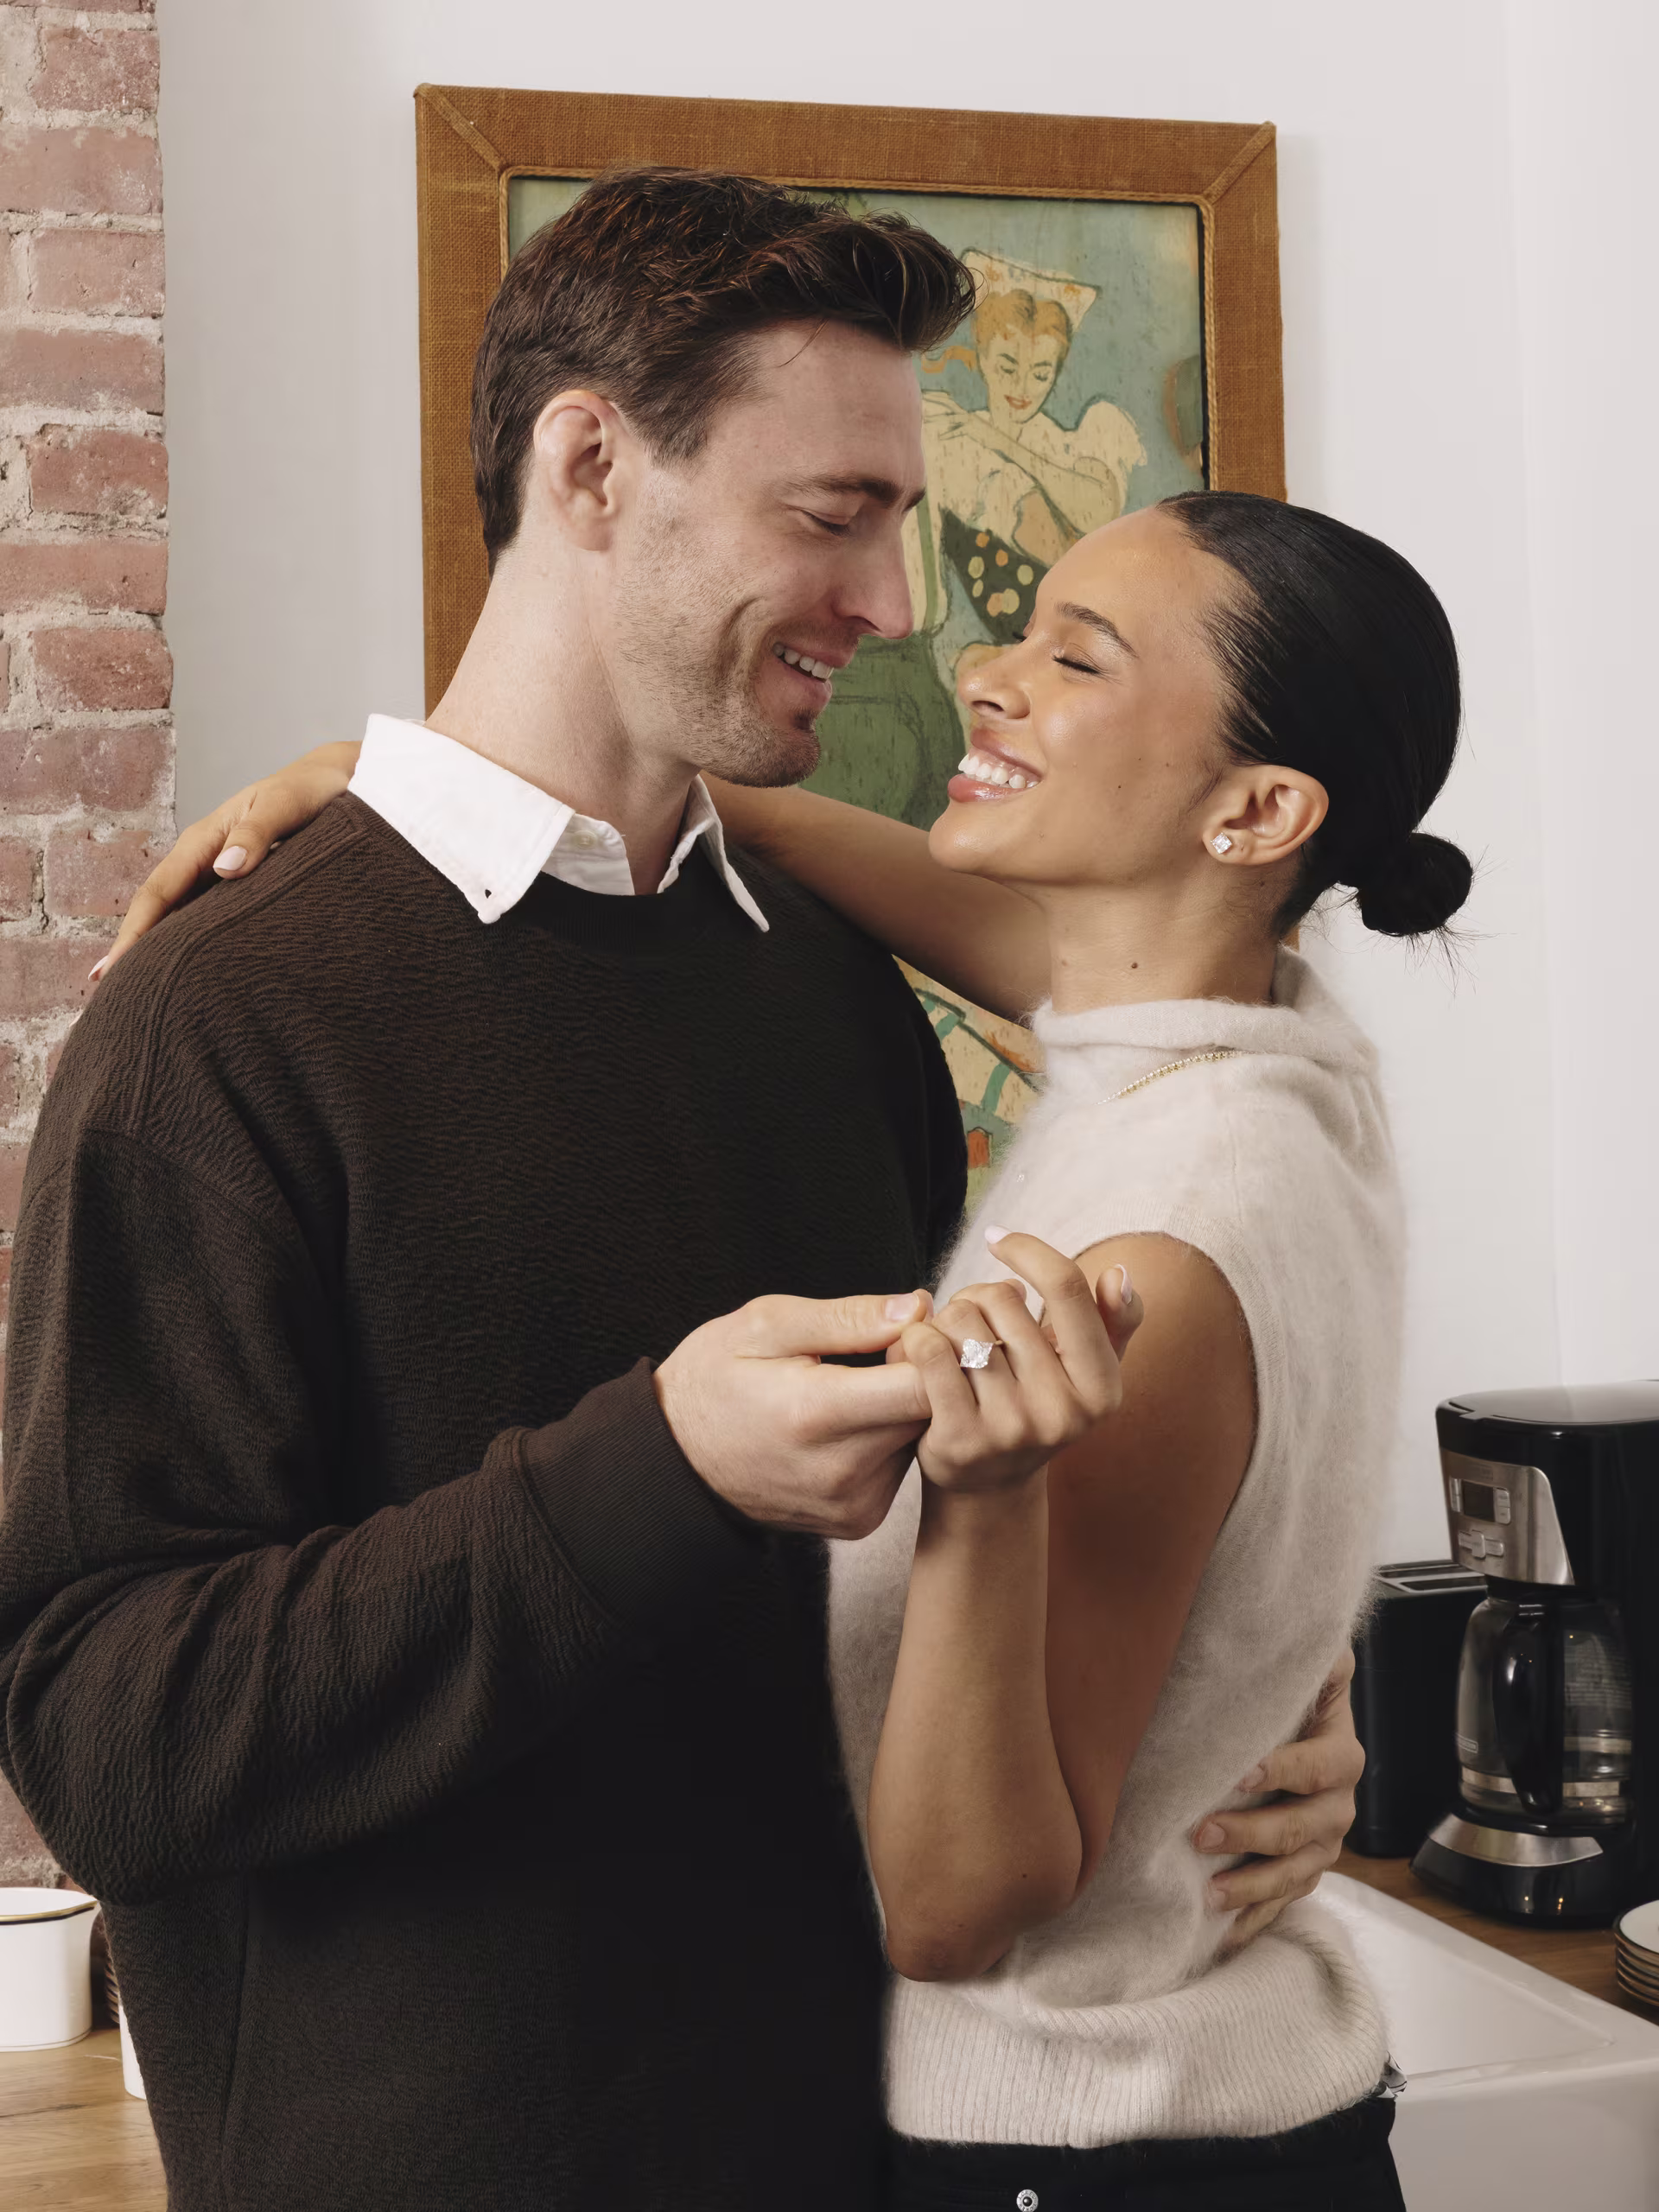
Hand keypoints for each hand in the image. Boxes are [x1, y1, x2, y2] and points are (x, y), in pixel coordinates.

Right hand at [92, 742, 360, 980]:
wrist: (333, 782)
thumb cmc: (309, 791)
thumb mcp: (284, 806)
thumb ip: (257, 834)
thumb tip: (225, 869)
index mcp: (203, 841)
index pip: (159, 892)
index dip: (135, 932)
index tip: (114, 968)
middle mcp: (203, 859)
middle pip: (159, 910)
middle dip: (134, 949)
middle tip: (108, 993)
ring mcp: (218, 873)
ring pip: (179, 916)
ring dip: (157, 949)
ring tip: (137, 991)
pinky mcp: (238, 886)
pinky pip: (205, 917)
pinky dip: (189, 942)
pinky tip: (186, 970)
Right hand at [654, 1290, 937, 1537]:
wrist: (676, 1460)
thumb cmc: (714, 1379)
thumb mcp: (765, 1324)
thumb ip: (847, 1317)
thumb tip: (916, 1307)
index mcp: (818, 1413)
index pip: (925, 1384)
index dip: (931, 1346)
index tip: (910, 1327)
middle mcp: (842, 1470)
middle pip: (931, 1413)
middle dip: (922, 1374)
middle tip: (883, 1349)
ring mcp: (853, 1504)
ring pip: (920, 1440)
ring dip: (904, 1409)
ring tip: (857, 1387)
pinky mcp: (859, 1521)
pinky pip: (900, 1468)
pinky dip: (887, 1440)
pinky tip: (849, 1425)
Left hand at [895, 1229, 1139, 1494]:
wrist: (987, 1490)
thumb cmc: (1035, 1408)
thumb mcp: (1086, 1372)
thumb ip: (1114, 1320)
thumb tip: (1119, 1273)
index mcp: (1102, 1388)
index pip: (1067, 1287)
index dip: (1028, 1249)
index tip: (998, 1237)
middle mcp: (1064, 1412)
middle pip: (1002, 1299)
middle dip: (978, 1297)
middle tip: (973, 1324)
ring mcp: (1012, 1429)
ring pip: (962, 1322)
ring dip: (946, 1321)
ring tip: (951, 1344)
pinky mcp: (961, 1441)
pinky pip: (931, 1353)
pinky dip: (917, 1339)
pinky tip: (920, 1348)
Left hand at [1195, 1649, 1364, 1950]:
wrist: (1296, 1738)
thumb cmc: (1289, 1703)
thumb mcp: (1307, 1673)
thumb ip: (1318, 1657)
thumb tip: (1324, 1641)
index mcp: (1340, 1755)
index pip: (1317, 1766)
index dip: (1281, 1770)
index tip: (1237, 1774)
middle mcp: (1339, 1806)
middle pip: (1300, 1828)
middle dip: (1250, 1833)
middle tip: (1200, 1833)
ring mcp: (1324, 1846)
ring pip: (1293, 1874)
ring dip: (1251, 1887)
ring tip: (1208, 1894)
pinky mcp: (1304, 1873)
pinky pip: (1284, 1903)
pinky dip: (1255, 1920)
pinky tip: (1224, 1935)